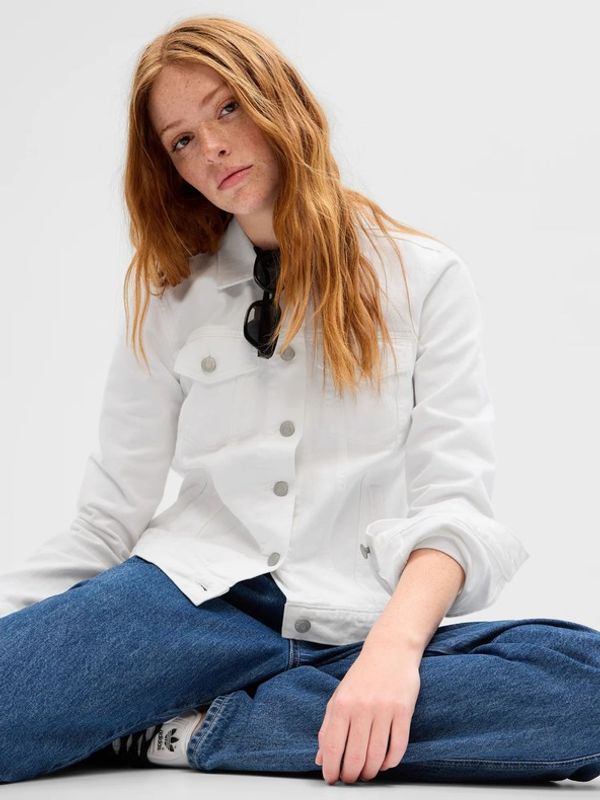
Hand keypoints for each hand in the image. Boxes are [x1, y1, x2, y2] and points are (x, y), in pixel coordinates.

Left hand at [315, 646, 420, 783]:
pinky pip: (398, 746)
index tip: (332, 779)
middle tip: (351, 778)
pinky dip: (391, 762)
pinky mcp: (404, 711)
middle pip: (355, 756)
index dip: (331, 769)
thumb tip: (320, 758)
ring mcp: (384, 709)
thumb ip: (328, 727)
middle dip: (351, 775)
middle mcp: (361, 707)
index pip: (332, 746)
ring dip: (370, 771)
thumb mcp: (339, 696)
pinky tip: (385, 763)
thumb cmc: (363, 675)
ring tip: (367, 773)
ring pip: (376, 756)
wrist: (390, 650)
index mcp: (341, 703)